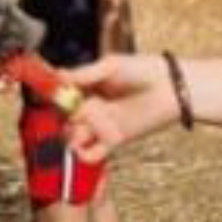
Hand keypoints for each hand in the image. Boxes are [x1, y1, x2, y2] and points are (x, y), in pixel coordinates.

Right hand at [64, 53, 182, 162]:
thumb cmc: (145, 70)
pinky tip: (82, 144)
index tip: (50, 94)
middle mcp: (92, 107)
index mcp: (89, 86)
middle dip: (62, 115)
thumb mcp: (110, 66)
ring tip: (85, 120)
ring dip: (72, 132)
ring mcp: (101, 125)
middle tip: (72, 107)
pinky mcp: (112, 141)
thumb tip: (57, 76)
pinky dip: (82, 154)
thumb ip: (83, 75)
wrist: (172, 88)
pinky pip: (91, 155)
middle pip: (64, 117)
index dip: (54, 96)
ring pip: (73, 136)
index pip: (63, 94)